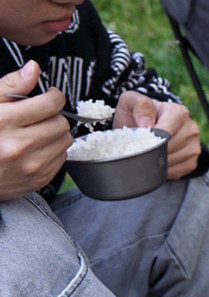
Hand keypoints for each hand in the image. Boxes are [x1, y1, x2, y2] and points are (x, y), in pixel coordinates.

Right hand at [0, 61, 71, 200]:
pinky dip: (54, 149)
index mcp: (4, 122)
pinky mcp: (40, 178)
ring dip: (57, 132)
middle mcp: (20, 146)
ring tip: (39, 130)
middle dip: (55, 115)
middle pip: (60, 123)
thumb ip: (10, 85)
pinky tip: (38, 147)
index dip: (54, 96)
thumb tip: (33, 68)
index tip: (52, 95)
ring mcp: (32, 165)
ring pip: (65, 140)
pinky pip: (62, 158)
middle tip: (43, 114)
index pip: (49, 105)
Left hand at [114, 91, 200, 178]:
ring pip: (173, 161)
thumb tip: (147, 124)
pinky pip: (177, 171)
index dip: (150, 140)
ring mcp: (194, 147)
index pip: (166, 132)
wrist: (147, 126)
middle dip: (152, 152)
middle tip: (140, 150)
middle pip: (169, 148)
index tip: (139, 142)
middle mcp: (191, 129)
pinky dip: (164, 170)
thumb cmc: (139, 114)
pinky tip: (156, 162)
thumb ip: (139, 106)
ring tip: (147, 155)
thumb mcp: (132, 101)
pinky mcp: (192, 162)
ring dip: (157, 162)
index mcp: (179, 113)